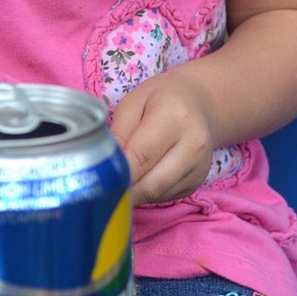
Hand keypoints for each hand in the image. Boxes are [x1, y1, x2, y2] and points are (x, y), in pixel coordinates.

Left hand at [109, 67, 216, 206]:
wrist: (199, 103)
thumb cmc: (161, 99)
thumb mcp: (133, 102)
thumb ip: (119, 132)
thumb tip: (105, 165)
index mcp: (175, 117)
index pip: (140, 157)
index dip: (117, 173)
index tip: (96, 179)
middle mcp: (194, 145)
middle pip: (151, 184)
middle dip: (124, 190)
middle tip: (101, 188)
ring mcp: (199, 167)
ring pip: (157, 194)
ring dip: (135, 193)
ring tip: (120, 179)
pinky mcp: (198, 181)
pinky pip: (166, 196)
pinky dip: (148, 193)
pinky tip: (141, 177)